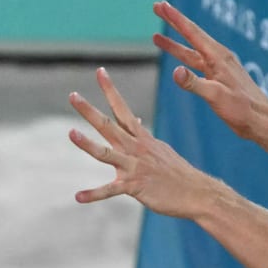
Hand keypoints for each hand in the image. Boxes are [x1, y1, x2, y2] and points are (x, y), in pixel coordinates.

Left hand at [69, 67, 218, 219]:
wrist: (196, 192)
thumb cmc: (177, 172)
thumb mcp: (160, 149)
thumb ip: (143, 136)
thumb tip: (136, 121)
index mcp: (141, 138)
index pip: (123, 110)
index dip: (110, 90)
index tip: (100, 71)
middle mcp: (136, 148)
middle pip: (109, 125)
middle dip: (90, 111)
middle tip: (73, 95)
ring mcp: (135, 167)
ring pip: (107, 153)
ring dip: (88, 144)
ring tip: (71, 133)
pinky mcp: (135, 186)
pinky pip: (110, 190)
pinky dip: (93, 194)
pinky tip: (78, 196)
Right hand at [151, 1, 267, 142]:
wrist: (261, 121)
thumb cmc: (242, 109)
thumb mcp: (215, 96)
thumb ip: (194, 83)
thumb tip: (176, 72)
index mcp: (218, 57)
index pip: (192, 32)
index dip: (174, 18)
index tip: (160, 5)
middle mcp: (219, 57)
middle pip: (191, 35)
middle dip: (173, 22)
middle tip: (157, 8)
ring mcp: (220, 67)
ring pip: (191, 52)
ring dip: (174, 45)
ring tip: (156, 38)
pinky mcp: (220, 78)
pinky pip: (198, 64)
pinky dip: (185, 59)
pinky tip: (180, 62)